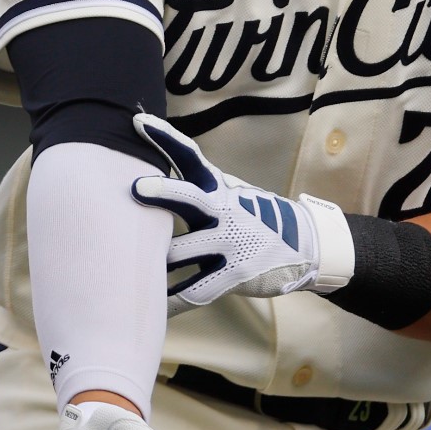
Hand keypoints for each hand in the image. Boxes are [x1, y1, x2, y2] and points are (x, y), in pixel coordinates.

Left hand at [129, 113, 345, 314]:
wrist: (304, 245)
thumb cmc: (253, 217)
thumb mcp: (229, 193)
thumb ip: (195, 186)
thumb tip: (144, 176)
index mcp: (218, 188)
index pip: (190, 157)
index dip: (165, 138)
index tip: (138, 121)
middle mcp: (224, 210)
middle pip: (190, 197)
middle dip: (164, 192)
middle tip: (137, 188)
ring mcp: (232, 242)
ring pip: (183, 251)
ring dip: (156, 260)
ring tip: (125, 267)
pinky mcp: (237, 273)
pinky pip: (196, 290)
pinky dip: (171, 301)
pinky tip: (153, 308)